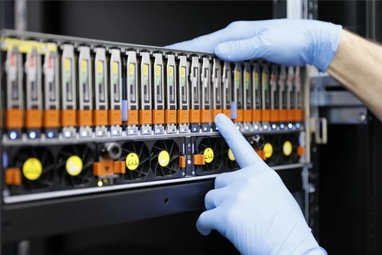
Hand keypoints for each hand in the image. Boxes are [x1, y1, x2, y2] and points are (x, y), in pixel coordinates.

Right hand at [165, 19, 341, 71]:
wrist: (312, 42)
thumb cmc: (294, 39)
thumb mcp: (267, 44)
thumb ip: (242, 48)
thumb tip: (219, 51)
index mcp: (237, 32)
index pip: (204, 42)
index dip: (184, 48)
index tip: (168, 52)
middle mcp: (237, 36)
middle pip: (205, 46)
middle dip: (187, 54)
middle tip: (172, 63)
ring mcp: (242, 44)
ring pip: (214, 52)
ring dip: (200, 59)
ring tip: (186, 67)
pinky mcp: (249, 51)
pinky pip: (226, 58)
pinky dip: (215, 63)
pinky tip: (213, 68)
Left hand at [196, 113, 325, 254]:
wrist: (292, 249)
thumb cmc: (288, 230)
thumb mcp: (278, 197)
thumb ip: (258, 186)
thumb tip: (242, 190)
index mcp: (263, 175)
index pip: (242, 147)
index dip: (228, 131)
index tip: (218, 118)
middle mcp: (248, 181)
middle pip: (220, 181)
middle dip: (222, 194)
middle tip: (232, 208)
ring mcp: (236, 196)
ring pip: (210, 198)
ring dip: (215, 209)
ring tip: (231, 221)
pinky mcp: (225, 214)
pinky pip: (204, 218)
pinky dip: (204, 226)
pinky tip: (210, 230)